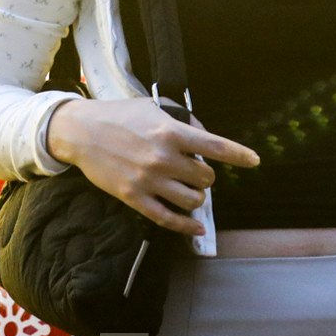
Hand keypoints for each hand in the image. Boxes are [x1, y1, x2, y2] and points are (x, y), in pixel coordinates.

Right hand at [47, 97, 258, 235]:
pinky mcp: (134, 198)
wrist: (81, 132)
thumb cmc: (119, 115)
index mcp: (170, 132)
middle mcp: (162, 157)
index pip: (214, 146)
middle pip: (206, 178)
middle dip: (206, 176)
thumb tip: (203, 137)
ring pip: (192, 200)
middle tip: (195, 170)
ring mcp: (148, 180)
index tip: (254, 160)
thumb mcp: (153, 107)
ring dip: (197, 197)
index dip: (239, 154)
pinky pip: (167, 219)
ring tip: (189, 190)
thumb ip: (182, 120)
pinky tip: (195, 228)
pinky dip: (186, 226)